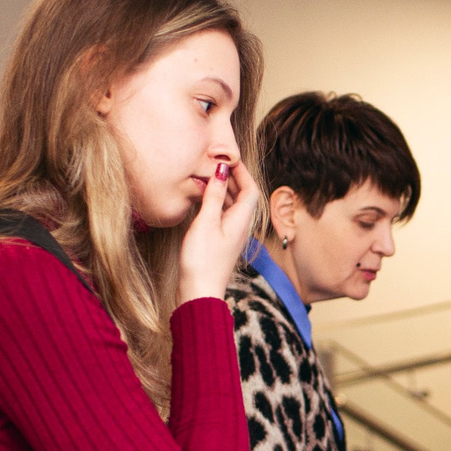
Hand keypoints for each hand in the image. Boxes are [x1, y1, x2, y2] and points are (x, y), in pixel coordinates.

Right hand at [177, 156, 261, 305]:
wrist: (199, 293)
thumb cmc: (202, 261)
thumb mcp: (206, 223)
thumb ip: (214, 196)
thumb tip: (222, 171)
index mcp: (242, 220)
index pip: (251, 189)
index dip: (241, 171)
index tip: (227, 157)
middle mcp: (240, 226)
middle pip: (242, 195)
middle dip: (231, 177)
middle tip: (214, 162)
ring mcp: (231, 235)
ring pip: (232, 205)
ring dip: (222, 189)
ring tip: (206, 175)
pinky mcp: (221, 241)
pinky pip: (222, 215)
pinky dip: (215, 202)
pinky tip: (202, 198)